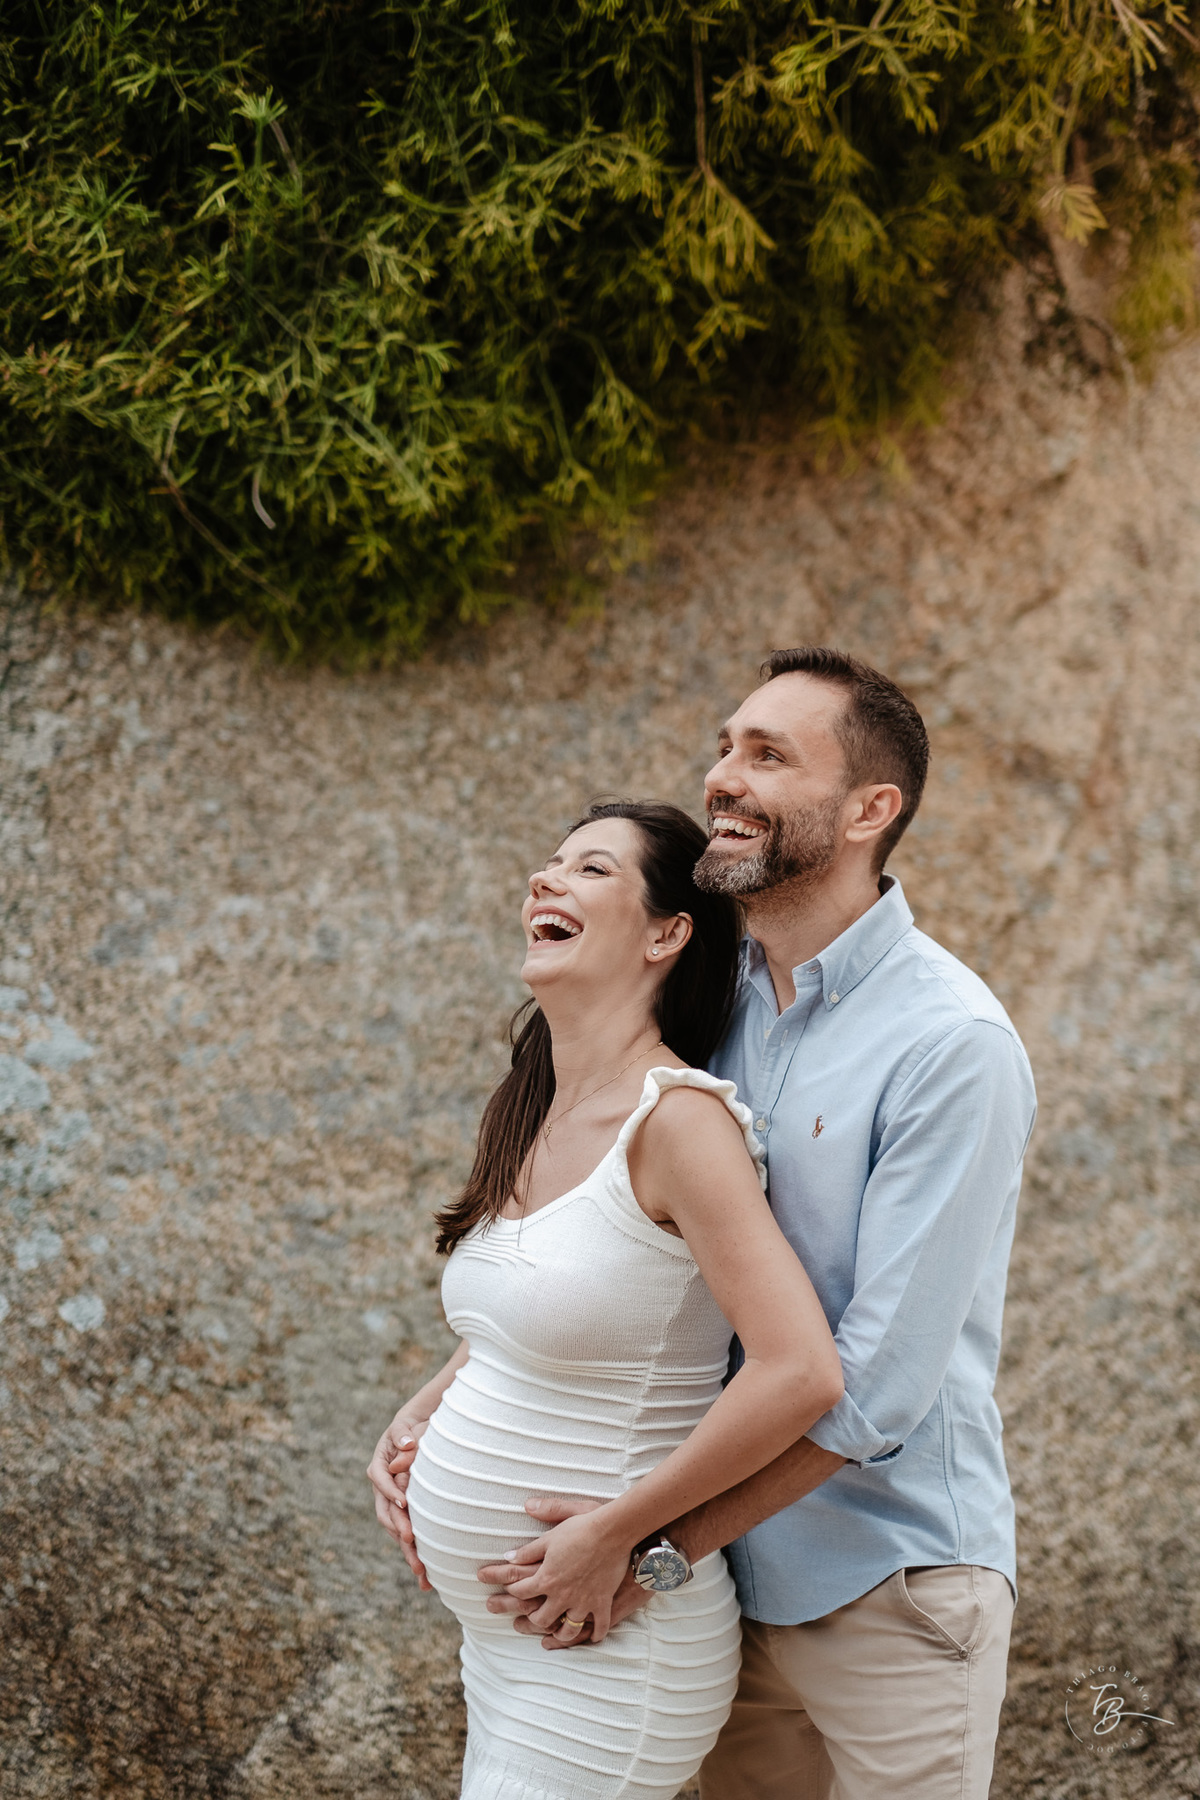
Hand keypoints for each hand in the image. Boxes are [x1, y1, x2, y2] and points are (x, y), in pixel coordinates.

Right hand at [366, 1413, 430, 1588]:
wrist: (409, 1438)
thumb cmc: (408, 1430)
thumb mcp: (404, 1428)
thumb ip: (404, 1435)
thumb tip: (408, 1444)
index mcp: (379, 1467)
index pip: (381, 1480)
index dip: (391, 1491)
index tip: (405, 1502)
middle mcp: (381, 1489)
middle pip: (386, 1513)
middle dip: (399, 1529)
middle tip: (412, 1543)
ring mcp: (390, 1505)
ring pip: (395, 1531)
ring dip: (408, 1551)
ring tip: (422, 1572)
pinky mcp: (402, 1516)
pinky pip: (405, 1537)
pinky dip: (414, 1555)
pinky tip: (426, 1578)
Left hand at [477, 1497, 647, 1646]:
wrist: (614, 1531)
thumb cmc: (582, 1527)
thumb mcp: (551, 1535)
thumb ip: (529, 1549)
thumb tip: (508, 1556)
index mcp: (546, 1577)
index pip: (521, 1590)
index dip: (510, 1590)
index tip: (505, 1589)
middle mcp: (562, 1595)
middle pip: (540, 1618)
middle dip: (529, 1620)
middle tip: (520, 1622)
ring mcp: (583, 1602)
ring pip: (567, 1629)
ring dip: (558, 1633)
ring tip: (552, 1633)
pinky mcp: (602, 1603)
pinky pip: (598, 1627)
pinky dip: (594, 1634)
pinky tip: (591, 1637)